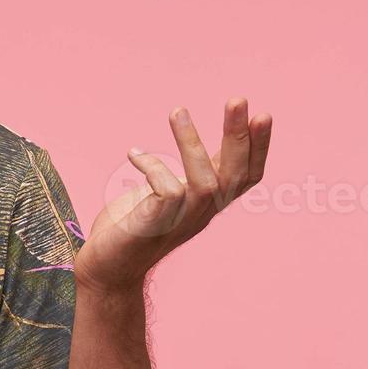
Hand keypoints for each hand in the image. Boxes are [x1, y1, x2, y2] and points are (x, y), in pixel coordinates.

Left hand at [74, 97, 271, 291]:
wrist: (104, 269)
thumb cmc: (130, 225)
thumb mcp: (163, 191)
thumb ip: (180, 170)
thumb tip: (186, 130)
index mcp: (207, 203)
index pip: (247, 176)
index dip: (259, 148)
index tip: (263, 114)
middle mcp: (201, 214)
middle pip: (234, 176)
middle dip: (239, 136)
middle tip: (238, 99)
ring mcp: (180, 222)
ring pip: (205, 183)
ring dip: (192, 143)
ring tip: (177, 110)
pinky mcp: (155, 227)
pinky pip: (167, 190)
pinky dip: (153, 165)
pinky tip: (133, 153)